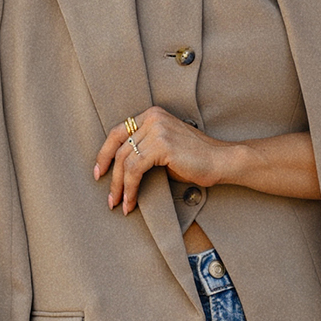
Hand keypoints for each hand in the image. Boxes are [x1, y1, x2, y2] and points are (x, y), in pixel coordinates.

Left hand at [93, 115, 320, 213]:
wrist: (222, 160)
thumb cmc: (195, 159)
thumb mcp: (164, 149)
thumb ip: (143, 150)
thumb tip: (119, 171)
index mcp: (151, 115)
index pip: (118, 132)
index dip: (104, 153)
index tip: (99, 173)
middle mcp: (152, 118)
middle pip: (119, 148)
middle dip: (110, 176)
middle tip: (109, 197)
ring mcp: (157, 130)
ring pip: (126, 161)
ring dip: (120, 187)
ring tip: (120, 205)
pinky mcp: (162, 145)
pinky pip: (136, 169)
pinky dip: (131, 188)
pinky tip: (132, 202)